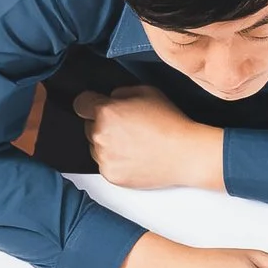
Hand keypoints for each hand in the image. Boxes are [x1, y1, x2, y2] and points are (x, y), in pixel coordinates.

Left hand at [73, 85, 225, 191]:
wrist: (186, 155)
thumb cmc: (171, 123)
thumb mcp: (147, 91)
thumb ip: (120, 92)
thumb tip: (110, 99)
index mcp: (106, 112)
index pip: (80, 104)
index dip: (90, 104)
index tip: (97, 108)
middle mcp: (100, 135)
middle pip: (89, 127)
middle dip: (103, 126)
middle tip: (128, 129)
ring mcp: (104, 158)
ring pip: (96, 148)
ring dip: (108, 145)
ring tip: (134, 145)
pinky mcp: (112, 175)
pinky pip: (105, 165)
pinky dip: (117, 162)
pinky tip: (136, 158)